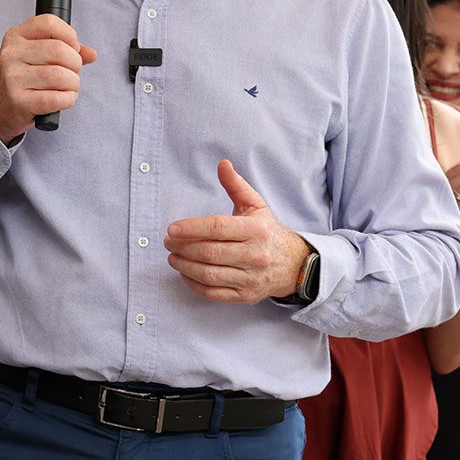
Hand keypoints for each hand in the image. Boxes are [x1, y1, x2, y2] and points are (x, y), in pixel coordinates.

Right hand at [0, 15, 97, 142]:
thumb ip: (65, 50)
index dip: (70, 35)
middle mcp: (11, 54)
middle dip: (75, 63)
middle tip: (72, 72)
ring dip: (73, 83)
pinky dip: (68, 99)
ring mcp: (13, 78)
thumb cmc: (22, 78)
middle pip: (59, 50)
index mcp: (15, 36)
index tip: (72, 48)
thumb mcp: (35, 56)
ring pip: (60, 75)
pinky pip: (57, 98)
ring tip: (68, 87)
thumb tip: (91, 53)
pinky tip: (63, 99)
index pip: (49, 23)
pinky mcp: (20, 101)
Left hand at [164, 160, 311, 303]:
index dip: (191, 228)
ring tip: (172, 257)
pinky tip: (185, 273)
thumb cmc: (267, 231)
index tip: (172, 229)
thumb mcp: (255, 205)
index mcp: (256, 230)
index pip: (217, 228)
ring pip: (209, 274)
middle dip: (183, 247)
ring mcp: (251, 278)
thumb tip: (222, 164)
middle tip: (168, 242)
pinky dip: (194, 284)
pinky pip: (213, 293)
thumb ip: (236, 185)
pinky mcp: (245, 295)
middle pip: (210, 253)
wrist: (292, 264)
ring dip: (184, 266)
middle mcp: (255, 255)